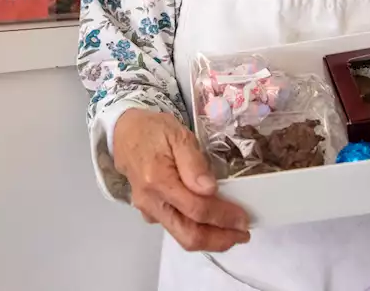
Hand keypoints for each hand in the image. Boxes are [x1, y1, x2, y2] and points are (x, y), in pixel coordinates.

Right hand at [112, 109, 250, 252]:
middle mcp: (151, 202)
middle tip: (243, 234)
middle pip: (188, 235)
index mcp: (158, 180)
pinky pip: (176, 229)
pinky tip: (213, 223)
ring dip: (211, 239)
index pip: (196, 209)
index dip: (223, 217)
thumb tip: (210, 189)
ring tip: (233, 232)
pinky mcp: (151, 213)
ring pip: (182, 236)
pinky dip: (198, 231)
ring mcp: (149, 211)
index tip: (244, 219)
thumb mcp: (178, 135)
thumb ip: (194, 163)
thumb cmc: (154, 130)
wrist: (125, 133)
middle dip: (220, 239)